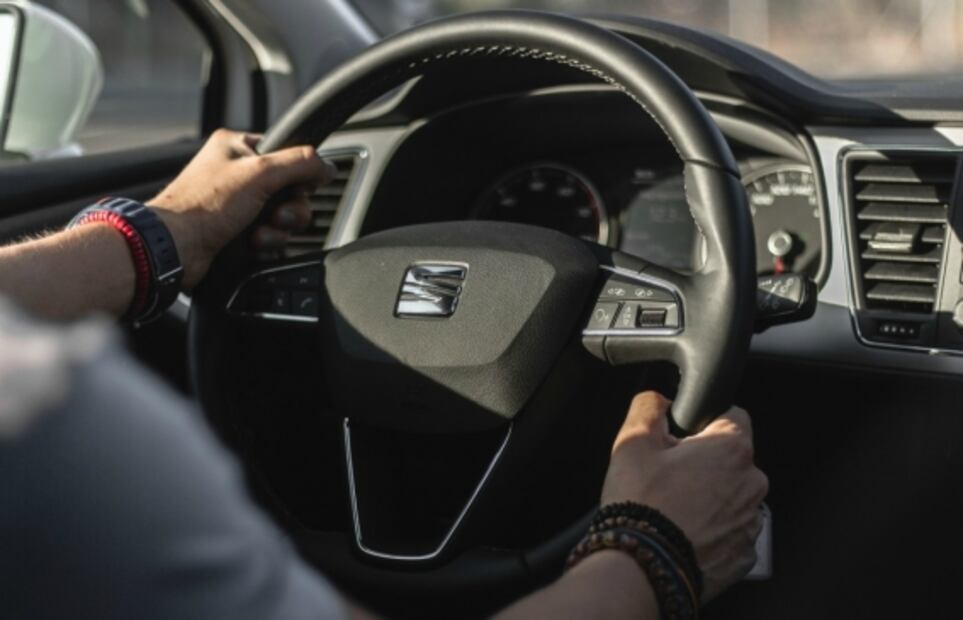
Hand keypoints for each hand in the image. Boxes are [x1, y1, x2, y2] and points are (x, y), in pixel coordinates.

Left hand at [147, 129, 336, 287]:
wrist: (176, 247)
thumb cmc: (204, 205)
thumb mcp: (260, 173)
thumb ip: (301, 164)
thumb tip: (328, 165)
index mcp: (237, 147)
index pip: (287, 153)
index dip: (299, 174)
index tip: (300, 187)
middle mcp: (237, 173)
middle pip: (291, 189)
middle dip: (290, 208)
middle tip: (277, 215)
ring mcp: (236, 204)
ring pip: (282, 216)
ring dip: (278, 229)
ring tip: (259, 234)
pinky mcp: (237, 231)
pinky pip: (270, 236)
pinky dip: (267, 243)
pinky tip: (252, 245)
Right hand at [600, 391, 767, 600]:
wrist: (641, 569)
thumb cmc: (641, 504)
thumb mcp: (632, 441)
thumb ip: (649, 407)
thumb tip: (659, 400)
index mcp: (731, 448)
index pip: (732, 414)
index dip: (703, 422)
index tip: (682, 438)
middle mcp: (752, 483)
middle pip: (731, 459)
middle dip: (705, 463)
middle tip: (669, 476)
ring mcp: (751, 522)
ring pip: (731, 496)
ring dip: (710, 498)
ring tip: (673, 509)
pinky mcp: (744, 555)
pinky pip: (730, 531)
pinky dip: (711, 530)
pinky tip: (683, 533)